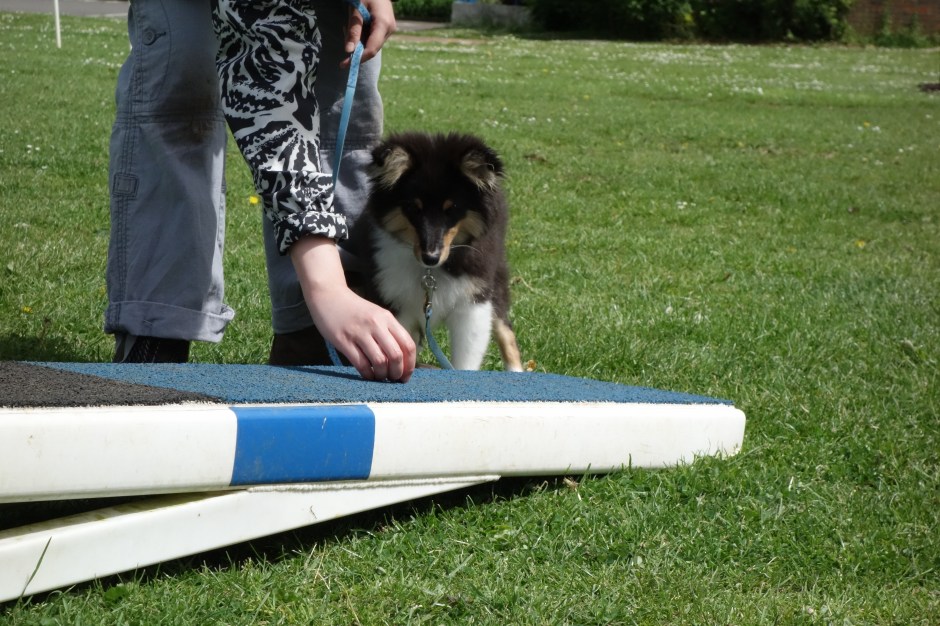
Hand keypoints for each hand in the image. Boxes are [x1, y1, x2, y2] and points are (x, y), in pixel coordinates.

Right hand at [290, 236, 415, 381]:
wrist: (328, 295)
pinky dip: (367, 374)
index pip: (408, 344)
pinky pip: (361, 364)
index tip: (406, 374)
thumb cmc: (354, 309)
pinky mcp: (343, 341)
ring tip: (380, 377)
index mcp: (387, 318)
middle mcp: (376, 324)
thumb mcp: (376, 315)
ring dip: (383, 375)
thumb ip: (389, 332)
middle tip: (394, 379)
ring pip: (380, 362)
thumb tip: (402, 358)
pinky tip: (368, 375)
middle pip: (396, 355)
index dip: (410, 364)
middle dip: (398, 373)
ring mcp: (359, 332)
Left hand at [342, 0, 395, 67]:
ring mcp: (389, 29)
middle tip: (344, 33)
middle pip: (371, 48)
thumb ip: (353, 30)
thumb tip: (348, 50)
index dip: (358, 59)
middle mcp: (389, 29)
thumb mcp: (356, 9)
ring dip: (358, 40)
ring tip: (350, 25)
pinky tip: (358, 25)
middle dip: (357, 48)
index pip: (372, 49)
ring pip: (371, 44)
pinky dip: (362, 36)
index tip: (344, 64)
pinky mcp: (386, 29)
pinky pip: (373, 38)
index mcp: (384, 24)